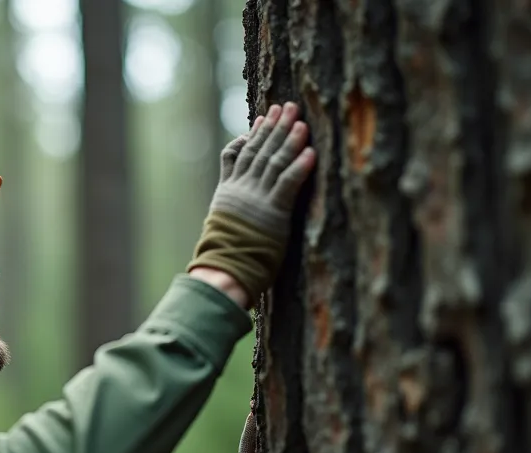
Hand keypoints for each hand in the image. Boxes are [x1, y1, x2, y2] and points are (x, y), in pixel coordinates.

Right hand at [187, 103, 315, 302]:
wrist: (222, 269)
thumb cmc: (222, 256)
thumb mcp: (219, 226)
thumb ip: (227, 211)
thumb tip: (230, 211)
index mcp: (228, 191)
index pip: (240, 154)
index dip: (253, 134)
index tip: (263, 117)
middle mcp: (242, 190)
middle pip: (259, 151)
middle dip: (275, 127)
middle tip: (287, 106)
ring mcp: (257, 199)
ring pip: (274, 162)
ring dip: (289, 140)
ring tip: (301, 121)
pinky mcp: (274, 212)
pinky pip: (288, 184)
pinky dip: (299, 167)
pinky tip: (311, 152)